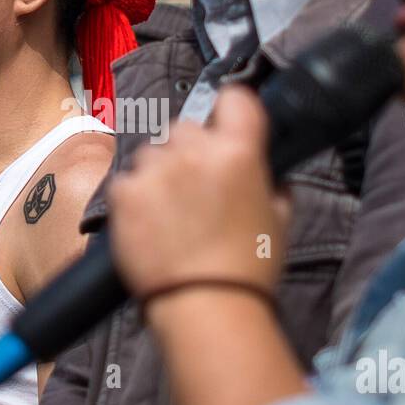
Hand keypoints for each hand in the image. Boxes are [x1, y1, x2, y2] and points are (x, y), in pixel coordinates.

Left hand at [107, 87, 289, 301]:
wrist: (205, 306)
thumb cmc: (249, 267)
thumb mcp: (280, 219)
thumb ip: (272, 183)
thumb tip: (268, 171)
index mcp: (239, 151)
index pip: (234, 98)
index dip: (232, 112)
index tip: (229, 127)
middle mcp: (194, 151)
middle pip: (186, 129)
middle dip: (191, 151)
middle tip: (197, 188)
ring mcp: (155, 170)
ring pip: (152, 154)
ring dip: (160, 174)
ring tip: (171, 213)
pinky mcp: (123, 193)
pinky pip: (127, 181)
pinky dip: (135, 198)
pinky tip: (149, 226)